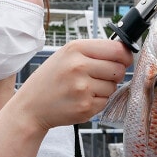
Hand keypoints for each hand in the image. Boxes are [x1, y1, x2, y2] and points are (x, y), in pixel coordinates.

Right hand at [13, 39, 132, 130]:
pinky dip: (98, 102)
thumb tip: (125, 53)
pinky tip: (81, 99)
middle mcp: (79, 66)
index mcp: (76, 49)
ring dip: (105, 89)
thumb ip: (94, 52)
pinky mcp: (85, 107)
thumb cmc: (51, 79)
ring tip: (84, 88)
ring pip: (114, 87)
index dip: (125, 56)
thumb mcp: (66, 55)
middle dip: (114, 74)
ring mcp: (82, 88)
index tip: (124, 60)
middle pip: (119, 69)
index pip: (117, 49)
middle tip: (98, 77)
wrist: (31, 106)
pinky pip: (106, 101)